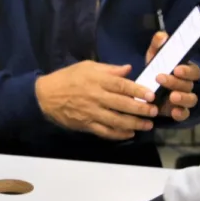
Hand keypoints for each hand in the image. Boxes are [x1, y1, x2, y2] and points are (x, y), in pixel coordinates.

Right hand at [36, 61, 157, 140]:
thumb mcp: (86, 66)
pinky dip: (118, 134)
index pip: (121, 85)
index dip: (138, 90)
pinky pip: (105, 131)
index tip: (151, 95)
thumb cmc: (67, 78)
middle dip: (140, 109)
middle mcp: (96, 97)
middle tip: (154, 112)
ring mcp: (91, 113)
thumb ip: (109, 69)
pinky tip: (129, 133)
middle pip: (123, 104)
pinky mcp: (86, 124)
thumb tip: (128, 69)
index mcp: (97, 80)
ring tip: (147, 125)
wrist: (45, 96)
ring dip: (134, 124)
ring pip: (117, 120)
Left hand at [144, 31, 199, 122]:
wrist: (147, 90)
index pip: (193, 70)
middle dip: (176, 82)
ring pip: (190, 100)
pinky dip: (181, 114)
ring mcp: (184, 99)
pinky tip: (174, 112)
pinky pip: (184, 114)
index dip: (187, 70)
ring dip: (183, 98)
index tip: (177, 68)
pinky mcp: (178, 111)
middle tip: (160, 78)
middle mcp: (187, 85)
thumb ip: (158, 46)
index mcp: (185, 71)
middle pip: (188, 84)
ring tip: (172, 97)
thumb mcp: (154, 56)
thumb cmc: (155, 69)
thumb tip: (162, 36)